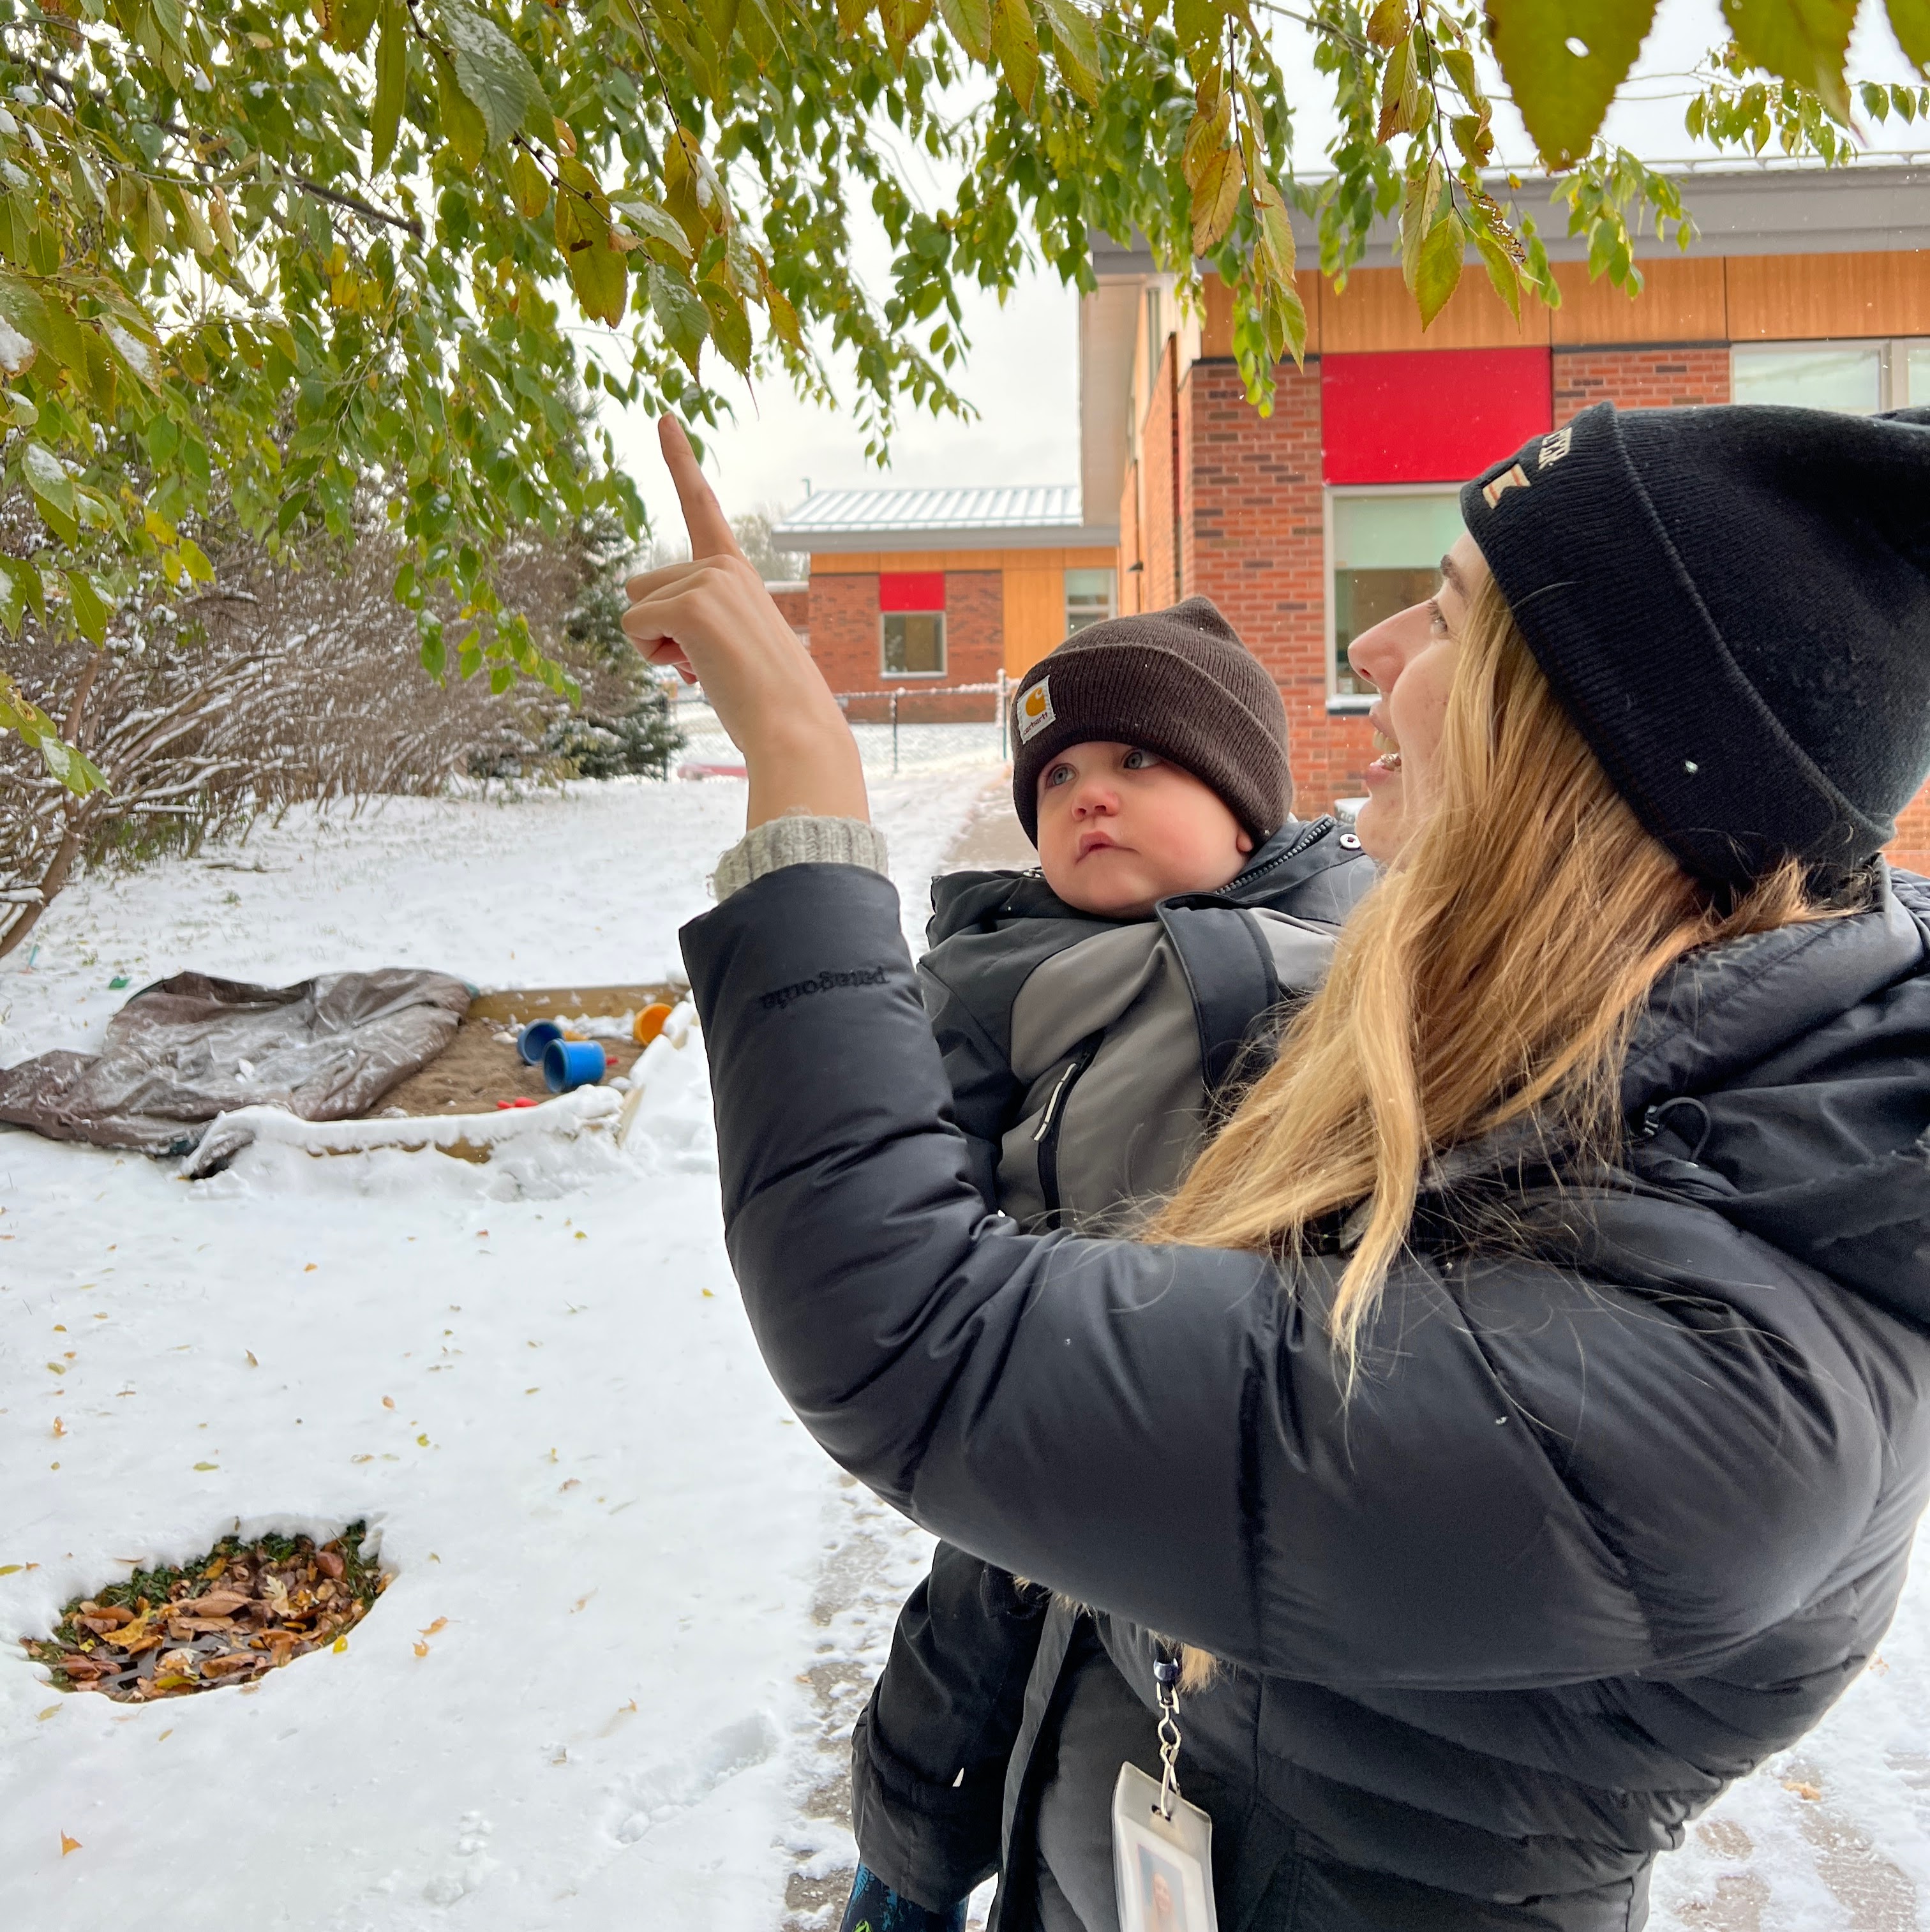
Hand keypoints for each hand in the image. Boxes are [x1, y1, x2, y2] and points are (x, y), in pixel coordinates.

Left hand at [623, 418, 867, 828]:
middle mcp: (723, 564)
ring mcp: (709, 579)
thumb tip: (651, 621)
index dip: (679, 459)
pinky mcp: (693, 604)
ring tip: (708, 667)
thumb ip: (699, 621)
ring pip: (635, 607)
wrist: (793, 729)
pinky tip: (699, 671)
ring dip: (656, 647)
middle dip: (659, 631)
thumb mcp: (729, 647)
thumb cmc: (765, 701)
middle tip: (708, 662)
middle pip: (641, 586)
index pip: (701, 505)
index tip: (662, 415)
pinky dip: (654, 657)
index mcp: (736, 571)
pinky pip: (634, 628)